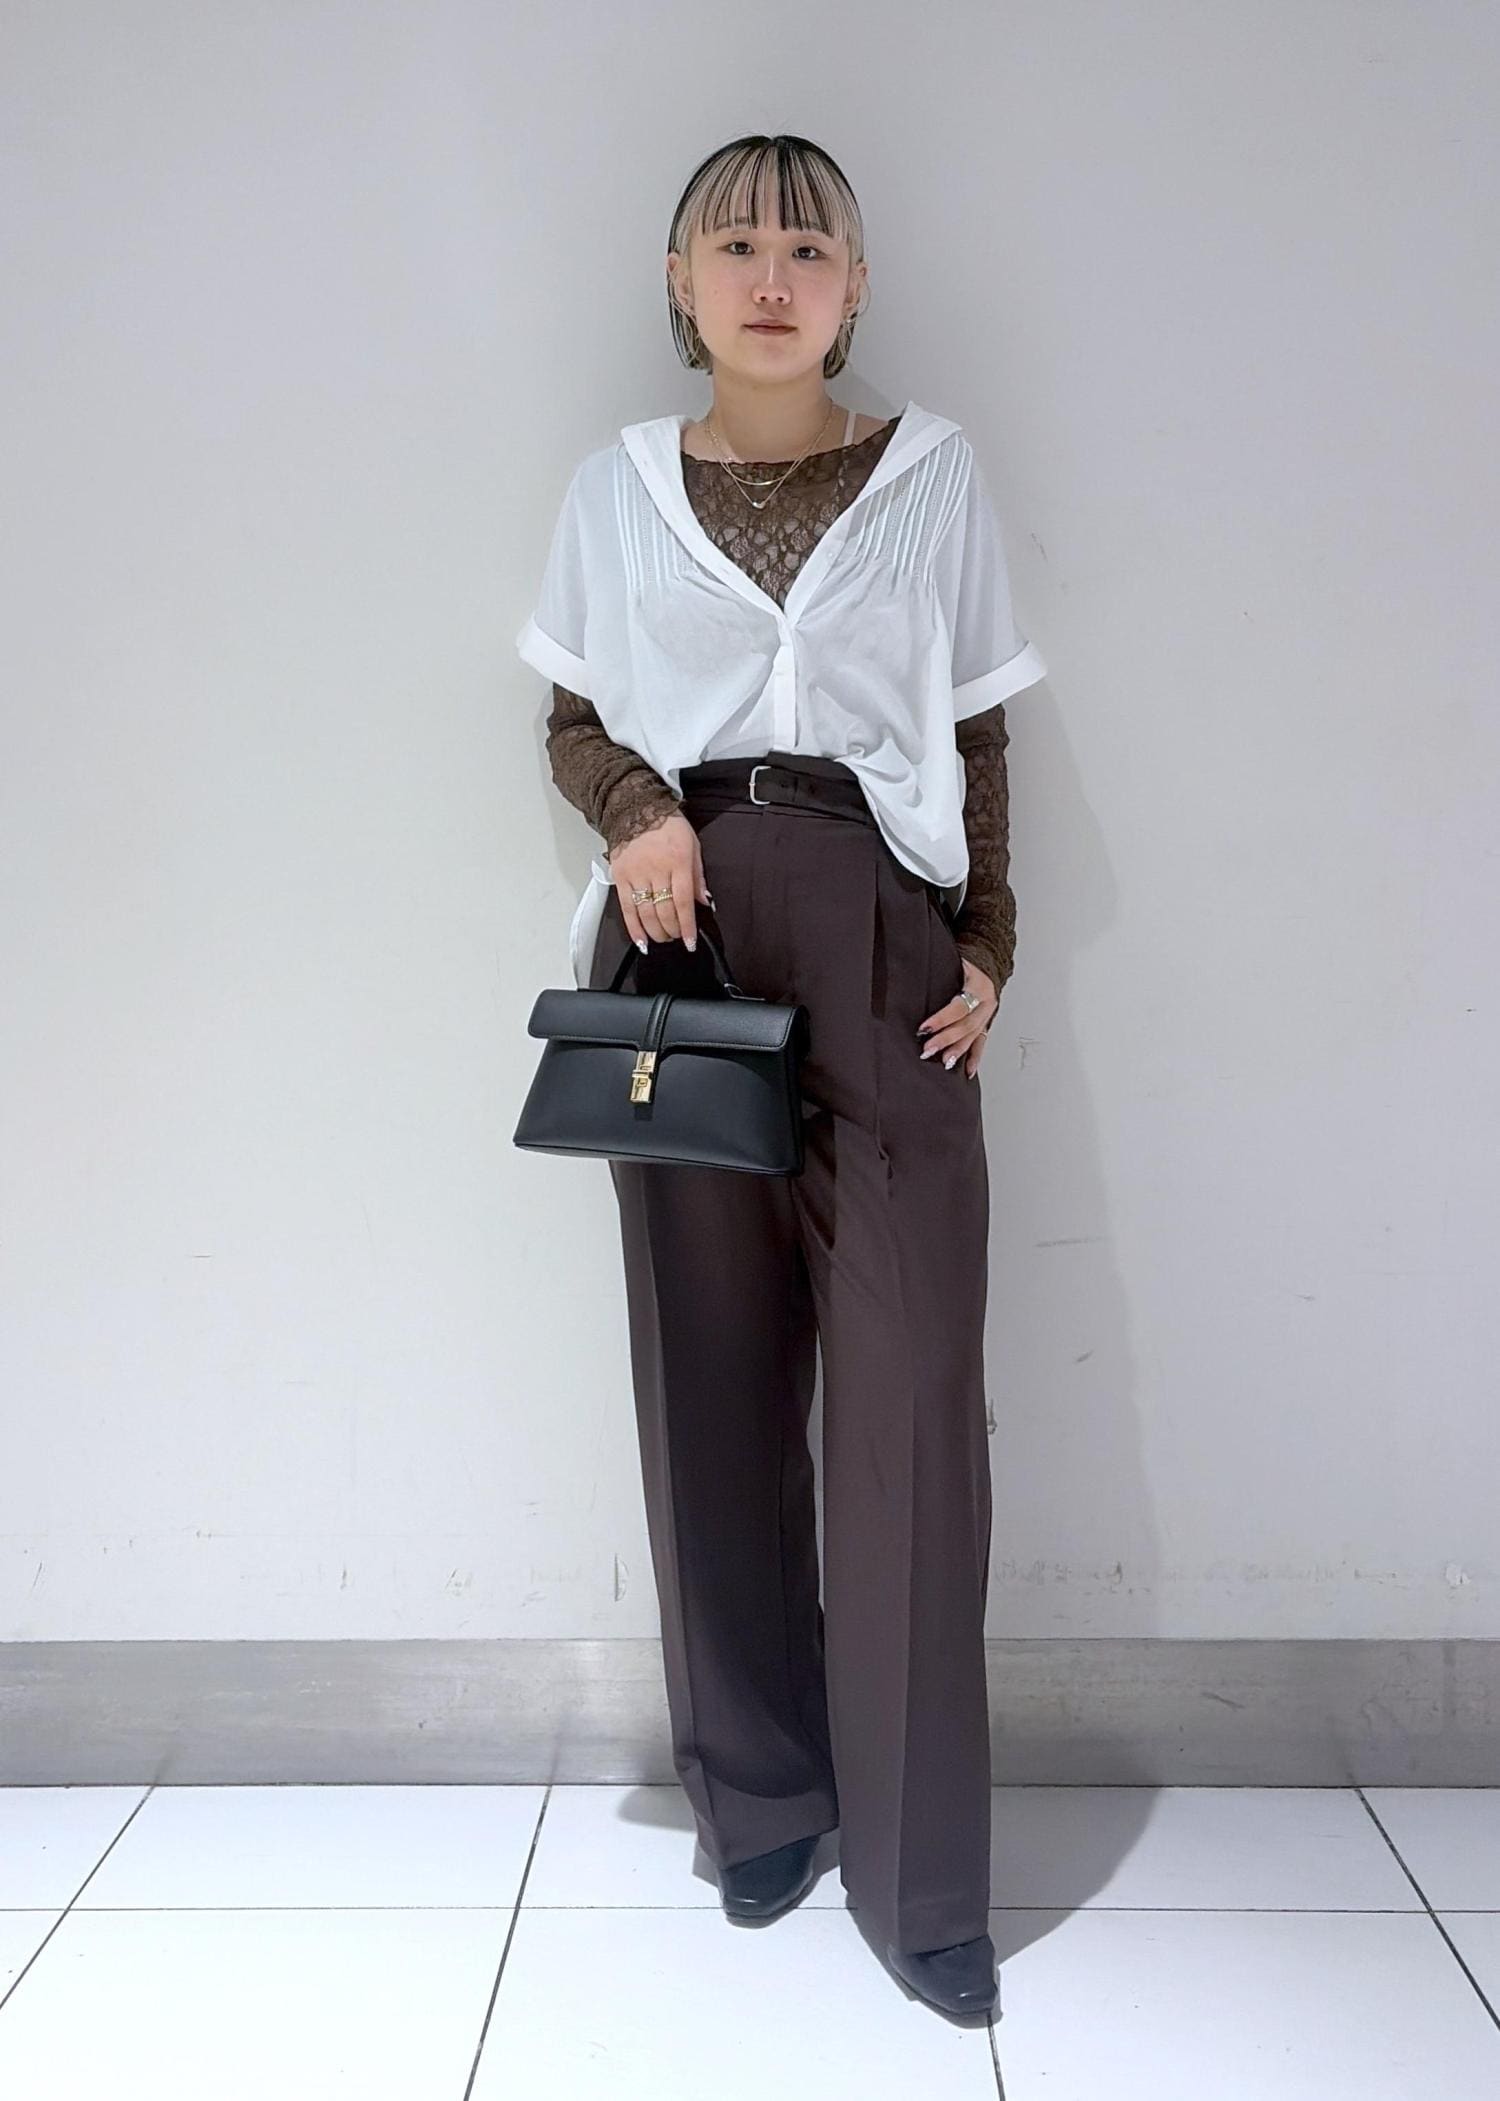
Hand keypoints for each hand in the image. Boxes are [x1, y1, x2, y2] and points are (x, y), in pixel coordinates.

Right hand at [608, 809, 710, 952]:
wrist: (636, 807)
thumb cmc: (666, 823)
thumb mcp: (693, 845)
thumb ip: (698, 876)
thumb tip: (705, 901)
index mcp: (678, 861)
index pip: (683, 902)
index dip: (687, 926)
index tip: (690, 941)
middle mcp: (656, 869)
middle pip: (664, 911)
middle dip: (673, 930)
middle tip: (678, 937)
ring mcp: (636, 874)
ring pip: (646, 913)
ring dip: (656, 932)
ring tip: (663, 938)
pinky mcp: (620, 877)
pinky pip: (627, 908)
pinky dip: (634, 928)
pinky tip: (641, 941)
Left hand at [917, 956, 996, 1077]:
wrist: (988, 959)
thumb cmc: (968, 959)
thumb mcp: (955, 958)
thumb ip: (938, 968)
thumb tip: (910, 974)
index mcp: (978, 985)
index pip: (959, 1006)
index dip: (942, 1019)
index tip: (924, 1028)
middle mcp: (986, 1001)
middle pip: (966, 1025)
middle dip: (946, 1039)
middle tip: (928, 1050)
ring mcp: (988, 1014)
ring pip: (973, 1035)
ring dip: (958, 1050)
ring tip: (945, 1062)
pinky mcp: (987, 1022)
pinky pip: (982, 1042)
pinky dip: (975, 1058)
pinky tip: (968, 1071)